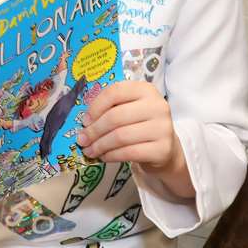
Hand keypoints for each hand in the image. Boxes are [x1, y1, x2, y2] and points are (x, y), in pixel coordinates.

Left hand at [78, 81, 191, 198]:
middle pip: (116, 117)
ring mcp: (162, 128)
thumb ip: (110, 109)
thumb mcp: (129, 109)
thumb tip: (85, 123)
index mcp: (146, 90)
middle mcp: (157, 106)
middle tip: (82, 140)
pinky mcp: (162, 149)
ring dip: (100, 145)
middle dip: (94, 130)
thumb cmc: (140, 125)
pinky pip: (129, 152)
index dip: (96, 107)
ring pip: (121, 136)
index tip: (85, 121)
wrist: (165, 148)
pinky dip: (111, 156)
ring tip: (89, 151)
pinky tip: (104, 157)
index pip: (115, 92)